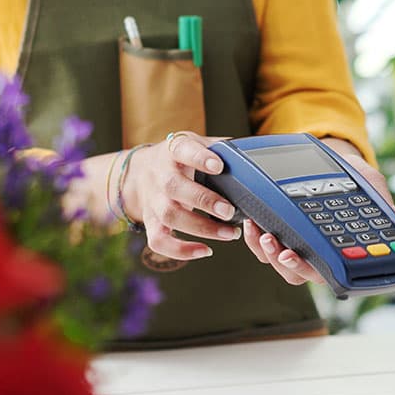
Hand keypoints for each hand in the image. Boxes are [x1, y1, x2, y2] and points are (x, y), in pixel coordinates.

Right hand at [122, 131, 241, 260]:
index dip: (199, 158)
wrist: (139, 172)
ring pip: (169, 215)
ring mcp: (153, 200)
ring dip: (201, 227)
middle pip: (174, 187)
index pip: (183, 150)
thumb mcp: (196, 143)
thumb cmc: (178, 159)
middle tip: (229, 211)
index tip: (219, 166)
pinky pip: (158, 240)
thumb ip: (221, 148)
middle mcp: (160, 175)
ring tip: (229, 233)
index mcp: (174, 150)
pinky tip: (205, 250)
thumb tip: (255, 152)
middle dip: (203, 200)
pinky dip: (180, 250)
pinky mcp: (150, 221)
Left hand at [241, 137, 394, 285]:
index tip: (294, 256)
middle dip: (283, 263)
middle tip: (277, 247)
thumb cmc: (354, 176)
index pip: (327, 269)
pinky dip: (255, 238)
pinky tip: (253, 221)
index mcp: (340, 247)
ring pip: (278, 263)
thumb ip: (380, 199)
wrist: (335, 158)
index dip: (308, 268)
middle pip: (297, 273)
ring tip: (261, 232)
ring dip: (266, 253)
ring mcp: (296, 243)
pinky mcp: (279, 230)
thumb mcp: (369, 182)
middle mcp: (317, 251)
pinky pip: (263, 247)